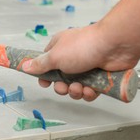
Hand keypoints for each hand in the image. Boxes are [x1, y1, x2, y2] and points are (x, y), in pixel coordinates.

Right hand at [22, 24, 137, 100]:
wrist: (115, 46)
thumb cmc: (84, 46)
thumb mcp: (55, 56)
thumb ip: (40, 64)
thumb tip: (25, 66)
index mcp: (59, 48)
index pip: (46, 63)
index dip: (44, 75)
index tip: (43, 83)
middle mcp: (72, 57)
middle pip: (60, 79)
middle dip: (61, 87)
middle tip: (64, 87)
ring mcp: (86, 67)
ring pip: (75, 87)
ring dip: (75, 91)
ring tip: (80, 88)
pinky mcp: (99, 77)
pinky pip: (89, 91)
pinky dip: (89, 93)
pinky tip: (90, 90)